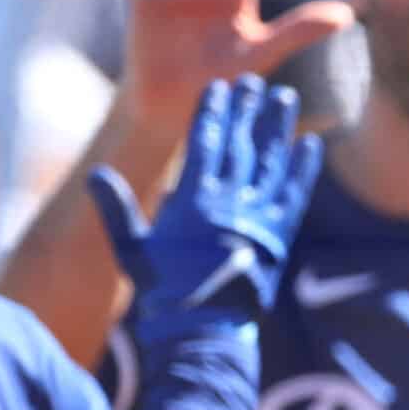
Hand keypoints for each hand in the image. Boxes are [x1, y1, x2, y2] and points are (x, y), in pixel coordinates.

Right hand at [87, 76, 323, 341]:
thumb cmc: (163, 289)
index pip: (205, 143)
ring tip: (285, 99)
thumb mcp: (133, 247)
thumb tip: (97, 172)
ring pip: (271, 163)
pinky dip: (303, 169)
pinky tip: (311, 145)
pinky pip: (294, 195)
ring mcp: (256, 218)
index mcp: (191, 199)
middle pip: (240, 145)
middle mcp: (227, 203)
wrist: (202, 327)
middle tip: (256, 82)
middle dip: (247, 110)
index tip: (221, 85)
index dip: (214, 111)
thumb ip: (117, 207)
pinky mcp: (279, 237)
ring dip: (278, 129)